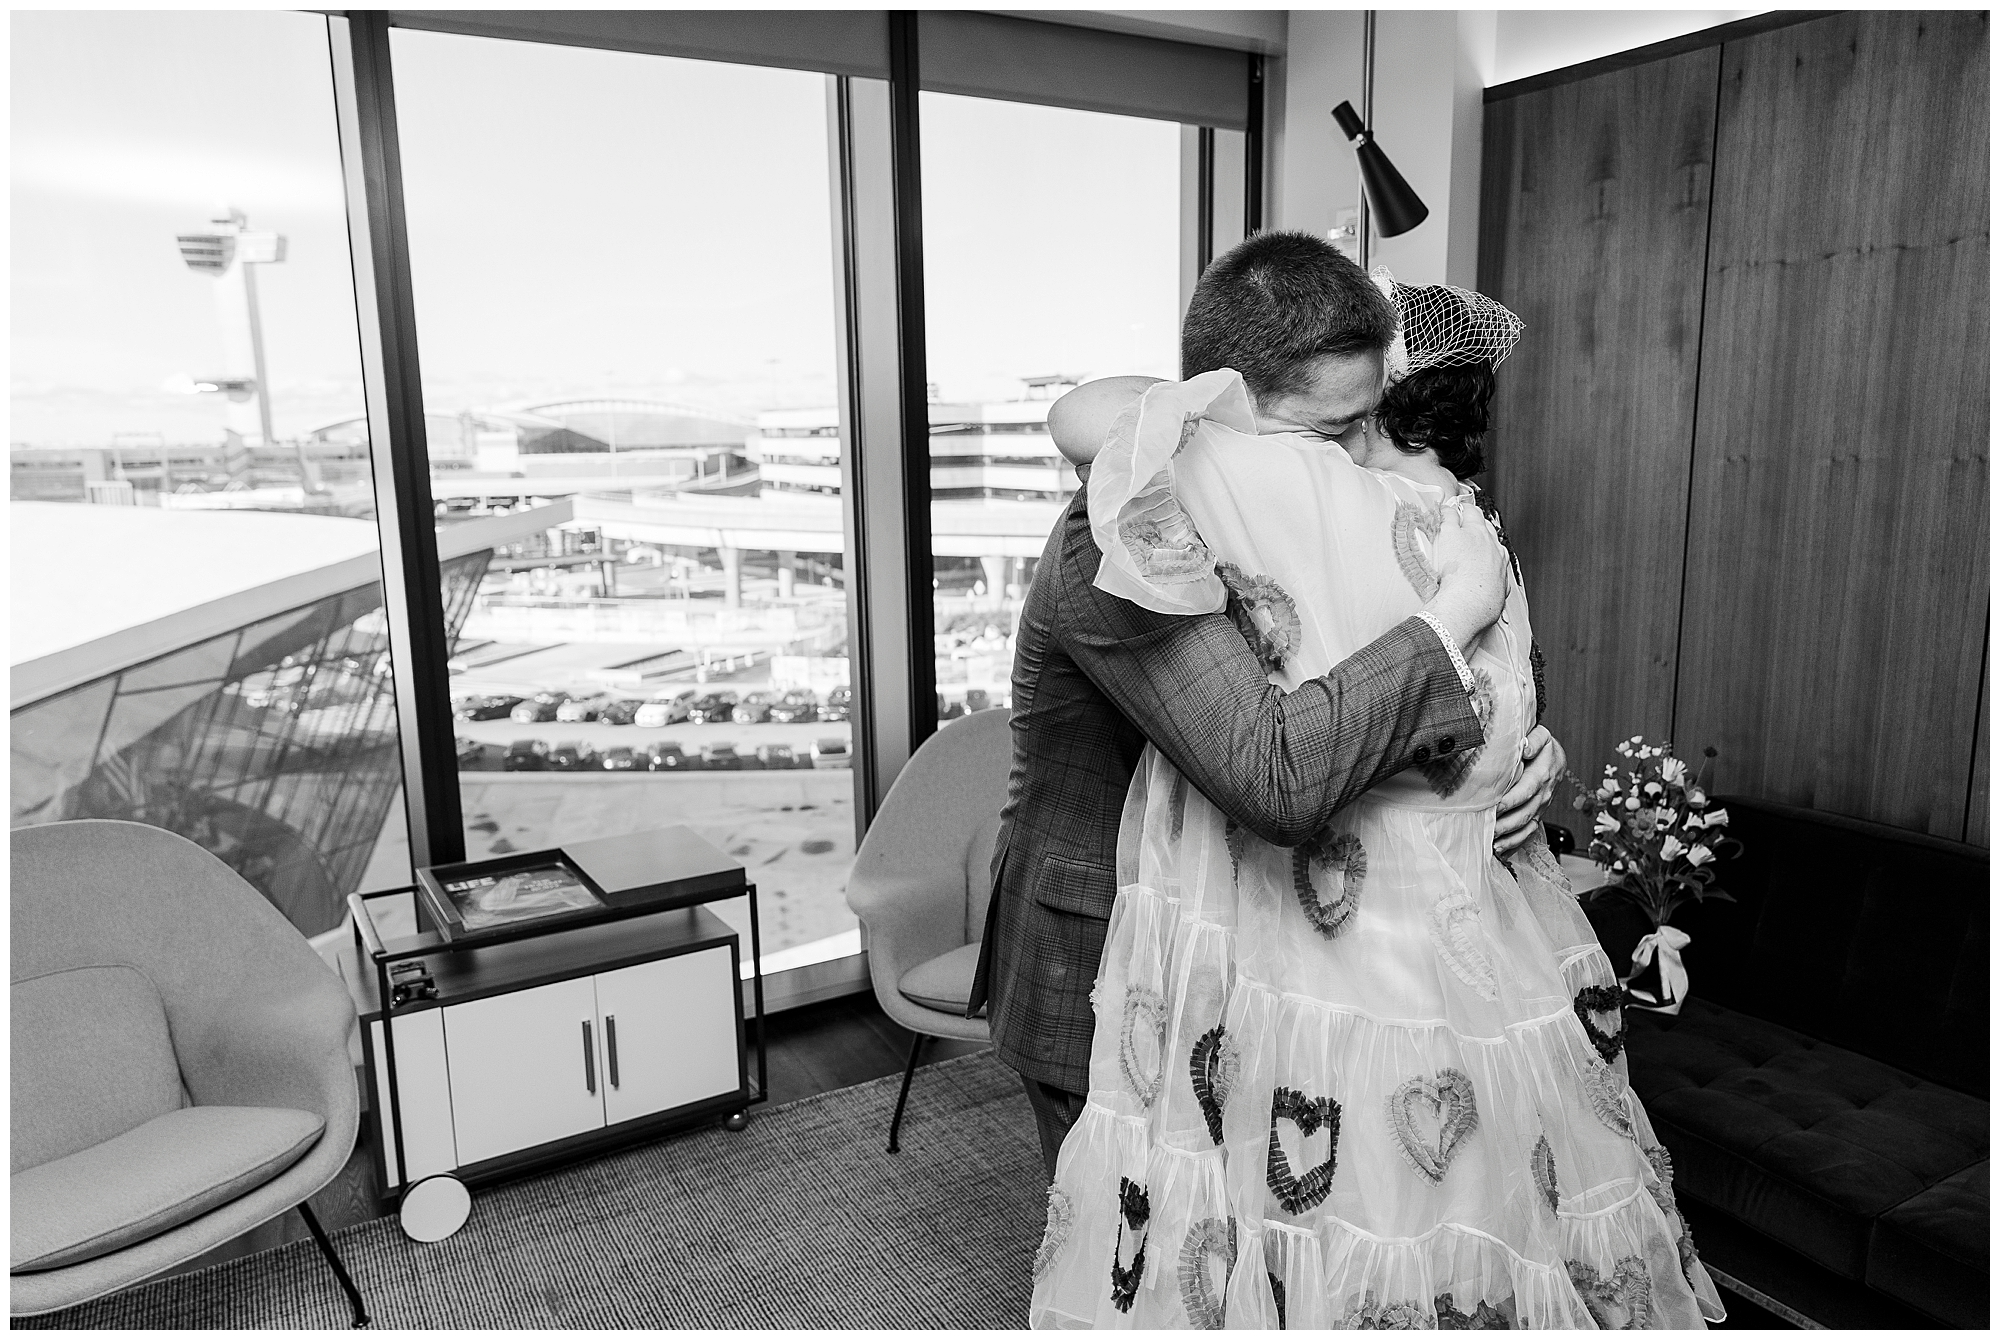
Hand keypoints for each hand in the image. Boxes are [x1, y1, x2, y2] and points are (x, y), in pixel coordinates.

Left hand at [1425, 507, 1508, 648]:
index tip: (1479, 543)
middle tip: (1468, 521)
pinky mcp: (1453, 532)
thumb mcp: (1494, 599)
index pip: (1494, 543)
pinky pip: (1450, 514)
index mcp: (1500, 561)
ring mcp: (1473, 536)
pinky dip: (1445, 510)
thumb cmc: (1480, 607)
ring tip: (1454, 510)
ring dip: (1463, 512)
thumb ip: (1493, 591)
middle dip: (1477, 521)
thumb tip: (1493, 596)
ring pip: (1471, 514)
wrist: (1468, 605)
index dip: (1485, 541)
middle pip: (1486, 525)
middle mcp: (1490, 545)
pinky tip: (1440, 509)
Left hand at [1494, 725, 1563, 854]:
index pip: (1526, 790)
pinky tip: (1500, 850)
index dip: (1511, 800)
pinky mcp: (1537, 815)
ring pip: (1527, 826)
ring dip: (1510, 837)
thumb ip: (1534, 739)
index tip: (1496, 806)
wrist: (1556, 758)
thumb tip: (1525, 747)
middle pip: (1525, 813)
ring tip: (1492, 844)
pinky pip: (1528, 833)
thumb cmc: (1543, 747)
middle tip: (1488, 828)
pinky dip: (1515, 843)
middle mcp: (1543, 795)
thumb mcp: (1541, 736)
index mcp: (1542, 775)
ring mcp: (1541, 808)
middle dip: (1506, 823)